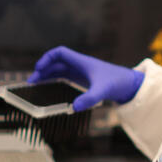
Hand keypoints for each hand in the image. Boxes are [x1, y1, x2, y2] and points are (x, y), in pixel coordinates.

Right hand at [27, 46, 144, 111]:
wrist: (130, 85)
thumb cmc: (118, 83)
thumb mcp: (103, 91)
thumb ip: (89, 99)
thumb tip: (73, 108)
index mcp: (82, 62)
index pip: (60, 53)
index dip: (47, 58)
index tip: (39, 69)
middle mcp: (80, 65)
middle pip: (56, 63)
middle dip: (43, 70)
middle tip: (31, 82)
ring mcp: (81, 72)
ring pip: (59, 70)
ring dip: (47, 75)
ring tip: (35, 85)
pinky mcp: (84, 80)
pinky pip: (65, 77)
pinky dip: (55, 80)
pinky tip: (49, 89)